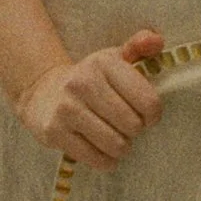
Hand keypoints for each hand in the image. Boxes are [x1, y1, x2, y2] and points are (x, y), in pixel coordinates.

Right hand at [14, 29, 164, 169]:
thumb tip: (157, 41)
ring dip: (121, 147)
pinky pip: (97, 160)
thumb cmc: (90, 79)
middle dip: (134, 130)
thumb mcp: (114, 58)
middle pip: (133, 126)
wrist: (43, 93)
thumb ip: (139, 46)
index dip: (153, 115)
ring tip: (114, 137)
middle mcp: (83, 83)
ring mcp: (67, 108)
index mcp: (103, 63)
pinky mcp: (54, 132)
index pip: (149, 101)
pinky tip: (101, 149)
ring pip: (116, 145)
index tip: (145, 115)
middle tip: (126, 126)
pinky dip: (105, 160)